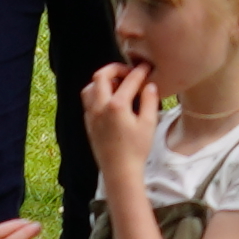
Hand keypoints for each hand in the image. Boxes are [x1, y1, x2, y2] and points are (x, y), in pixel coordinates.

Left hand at [81, 61, 159, 179]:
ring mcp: (92, 115)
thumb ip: (149, 101)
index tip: (146, 67)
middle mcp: (100, 107)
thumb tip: (149, 85)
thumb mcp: (148, 124)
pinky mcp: (88, 124)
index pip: (129, 80)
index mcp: (117, 105)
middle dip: (115, 69)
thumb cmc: (136, 149)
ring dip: (102, 81)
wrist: (119, 172)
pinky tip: (110, 101)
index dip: (139, 71)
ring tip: (117, 85)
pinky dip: (98, 94)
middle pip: (101, 76)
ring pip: (90, 88)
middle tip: (128, 72)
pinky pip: (88, 101)